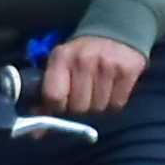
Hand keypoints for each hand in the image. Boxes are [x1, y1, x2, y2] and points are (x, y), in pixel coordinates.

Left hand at [34, 32, 149, 118]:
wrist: (116, 31)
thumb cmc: (81, 55)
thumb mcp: (60, 66)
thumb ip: (46, 98)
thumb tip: (35, 134)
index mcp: (61, 57)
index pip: (54, 96)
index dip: (57, 108)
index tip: (62, 105)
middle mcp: (84, 60)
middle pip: (78, 107)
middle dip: (79, 108)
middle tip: (83, 96)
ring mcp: (108, 65)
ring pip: (99, 108)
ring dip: (97, 106)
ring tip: (98, 90)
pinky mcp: (129, 70)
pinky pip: (117, 104)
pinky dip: (114, 102)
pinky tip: (111, 88)